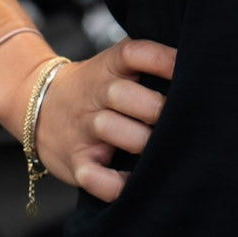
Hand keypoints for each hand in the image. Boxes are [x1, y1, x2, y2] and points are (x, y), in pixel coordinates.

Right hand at [33, 37, 176, 203]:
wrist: (39, 107)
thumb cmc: (96, 87)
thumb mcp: (113, 65)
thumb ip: (147, 62)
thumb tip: (198, 67)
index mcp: (109, 67)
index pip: (133, 53)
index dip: (161, 58)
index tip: (186, 66)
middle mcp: (96, 95)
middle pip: (122, 94)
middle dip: (155, 107)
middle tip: (179, 119)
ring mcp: (83, 128)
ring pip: (110, 130)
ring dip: (140, 142)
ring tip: (161, 149)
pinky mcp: (76, 161)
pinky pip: (93, 175)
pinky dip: (113, 183)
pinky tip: (133, 181)